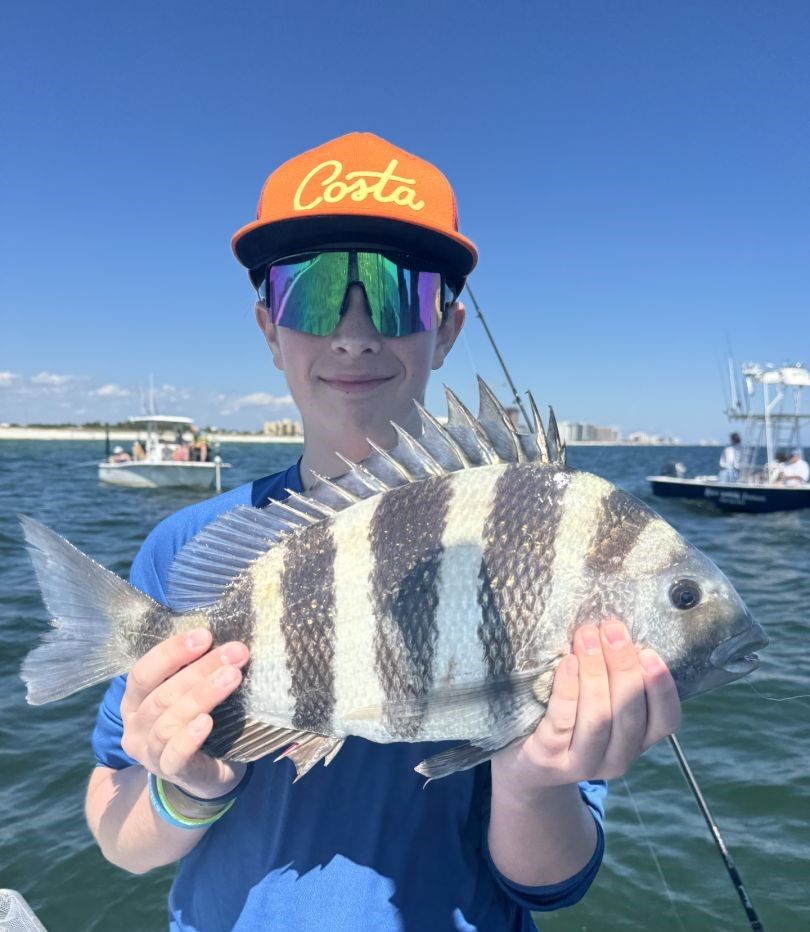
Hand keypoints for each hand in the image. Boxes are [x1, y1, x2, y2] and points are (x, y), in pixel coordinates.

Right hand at [120, 629, 249, 798]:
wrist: (204, 775)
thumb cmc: (196, 721)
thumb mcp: (189, 694)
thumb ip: (194, 671)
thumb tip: (224, 641)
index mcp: (134, 700)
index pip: (143, 672)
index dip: (172, 652)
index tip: (205, 635)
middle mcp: (135, 726)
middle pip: (162, 694)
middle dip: (201, 669)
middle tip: (235, 652)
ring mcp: (149, 752)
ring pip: (169, 721)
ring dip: (202, 695)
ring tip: (232, 677)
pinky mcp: (170, 772)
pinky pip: (175, 754)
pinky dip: (190, 736)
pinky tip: (207, 721)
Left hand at [492, 620, 680, 792]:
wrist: (524, 766)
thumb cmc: (567, 720)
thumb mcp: (598, 703)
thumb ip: (613, 677)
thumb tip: (615, 628)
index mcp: (637, 741)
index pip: (666, 720)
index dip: (662, 687)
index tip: (649, 652)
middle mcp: (617, 758)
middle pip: (630, 713)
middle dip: (623, 666)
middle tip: (611, 629)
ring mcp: (583, 763)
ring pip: (599, 718)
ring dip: (595, 672)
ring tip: (587, 637)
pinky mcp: (549, 759)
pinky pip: (563, 722)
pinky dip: (568, 689)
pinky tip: (567, 663)